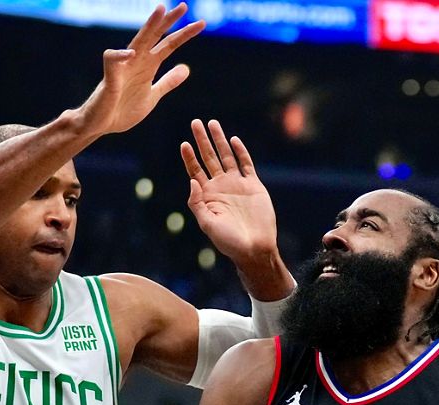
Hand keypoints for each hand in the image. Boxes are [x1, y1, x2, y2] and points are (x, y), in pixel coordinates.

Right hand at [77, 4, 204, 136]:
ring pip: (137, 41)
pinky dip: (120, 56)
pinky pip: (112, 60)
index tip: (201, 24)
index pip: (168, 45)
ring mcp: (123, 68)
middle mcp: (136, 62)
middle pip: (154, 36)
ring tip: (160, 11)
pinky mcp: (109, 78)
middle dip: (168, 21)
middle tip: (184, 6)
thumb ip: (167, 82)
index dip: (184, 35)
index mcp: (148, 66)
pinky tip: (131, 54)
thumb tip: (186, 68)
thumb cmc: (122, 111)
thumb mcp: (152, 96)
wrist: (100, 125)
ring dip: (149, 26)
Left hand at [181, 119, 278, 264]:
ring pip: (226, 156)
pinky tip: (233, 140)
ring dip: (219, 140)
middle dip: (202, 140)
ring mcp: (237, 184)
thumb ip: (197, 203)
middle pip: (209, 158)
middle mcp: (221, 186)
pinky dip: (240, 152)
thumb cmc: (228, 241)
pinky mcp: (253, 186)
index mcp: (207, 195)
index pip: (195, 170)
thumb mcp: (207, 224)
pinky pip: (246, 164)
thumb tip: (192, 180)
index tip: (184, 143)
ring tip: (212, 123)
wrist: (254, 247)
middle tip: (195, 122)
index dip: (189, 157)